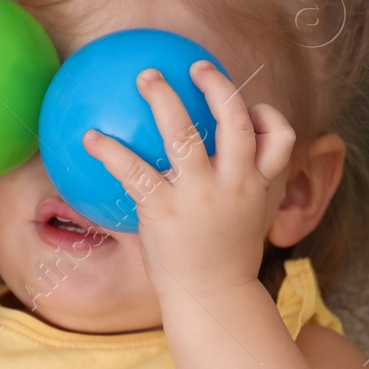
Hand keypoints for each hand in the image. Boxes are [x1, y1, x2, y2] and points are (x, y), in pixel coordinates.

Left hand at [83, 60, 295, 301]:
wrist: (213, 302)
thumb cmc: (223, 263)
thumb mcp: (244, 225)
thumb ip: (237, 195)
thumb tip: (208, 172)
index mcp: (258, 186)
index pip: (280, 137)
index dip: (267, 115)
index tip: (248, 106)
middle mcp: (233, 183)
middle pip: (235, 120)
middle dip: (217, 85)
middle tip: (195, 66)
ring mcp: (199, 195)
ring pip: (185, 132)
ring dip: (164, 98)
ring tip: (146, 77)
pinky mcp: (165, 210)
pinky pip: (134, 170)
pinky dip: (109, 150)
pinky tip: (88, 137)